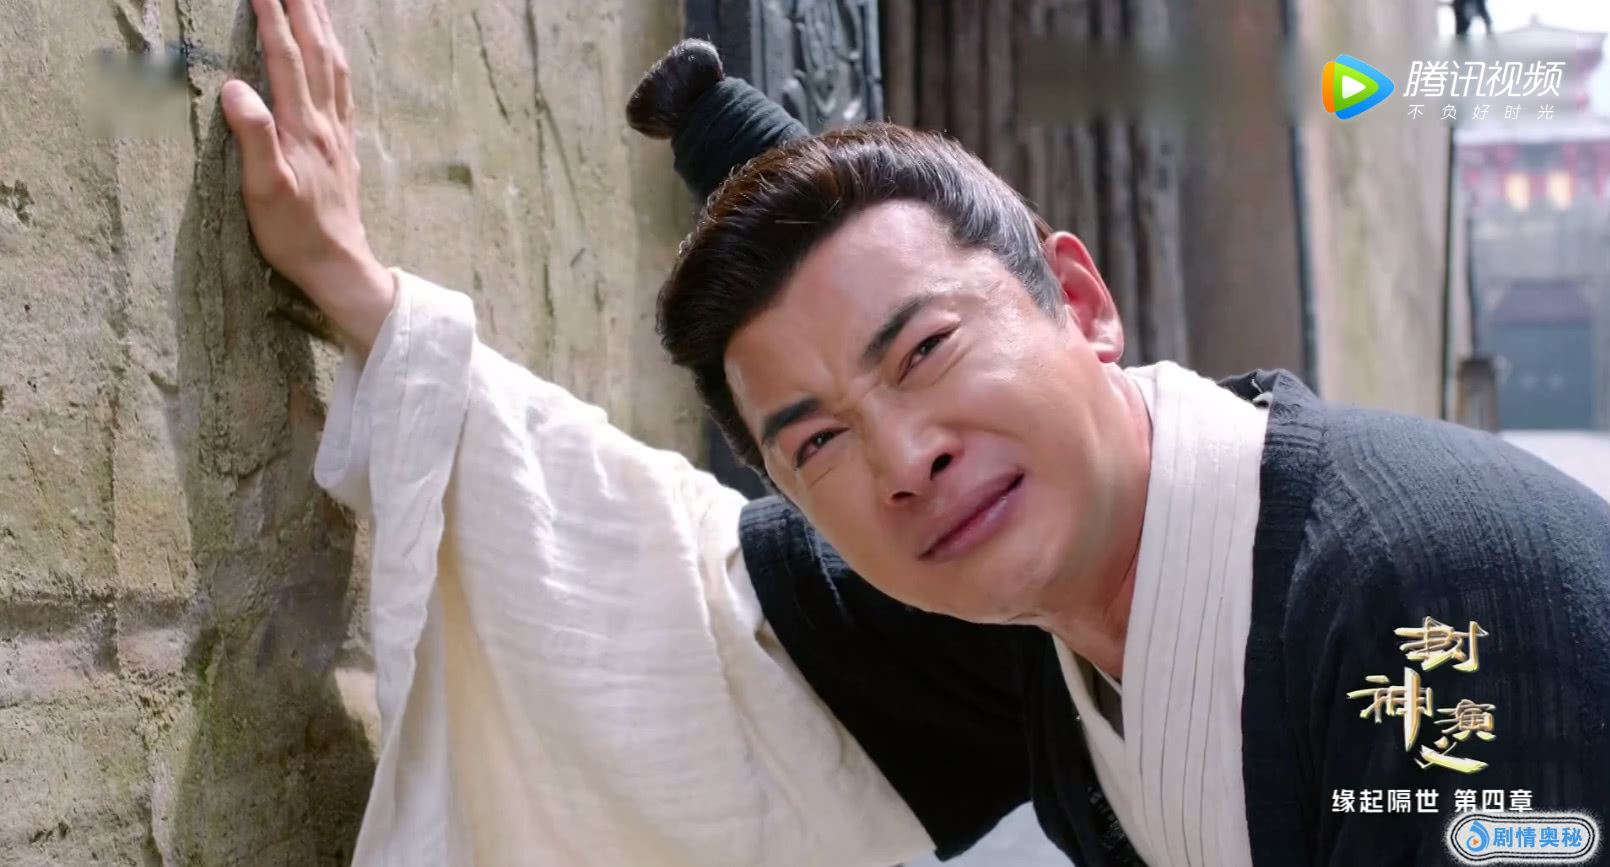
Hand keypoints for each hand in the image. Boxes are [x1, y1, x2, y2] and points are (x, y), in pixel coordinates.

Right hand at [221, 0, 393, 353]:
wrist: (339, 264)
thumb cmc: (295, 233)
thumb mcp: (264, 190)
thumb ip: (253, 137)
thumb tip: (235, 88)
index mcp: (302, 129)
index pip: (286, 60)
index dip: (272, 19)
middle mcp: (326, 124)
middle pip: (318, 53)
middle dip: (304, 10)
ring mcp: (339, 135)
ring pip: (336, 68)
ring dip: (324, 29)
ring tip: (313, 1)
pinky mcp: (344, 148)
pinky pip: (344, 91)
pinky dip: (337, 61)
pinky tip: (335, 56)